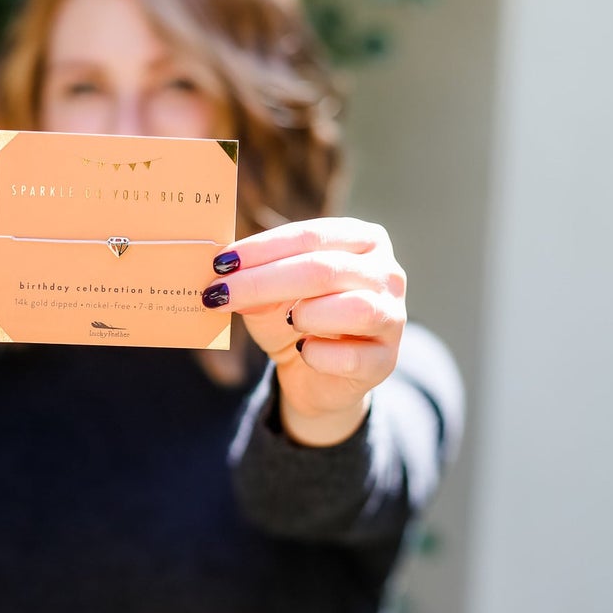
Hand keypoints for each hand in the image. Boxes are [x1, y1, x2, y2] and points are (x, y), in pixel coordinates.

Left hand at [202, 217, 406, 445]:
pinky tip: (303, 352)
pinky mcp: (385, 360)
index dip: (262, 249)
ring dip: (305, 315)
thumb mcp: (269, 295)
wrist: (317, 377)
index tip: (221, 263)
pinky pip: (350, 356)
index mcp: (362, 239)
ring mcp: (393, 316)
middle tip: (219, 294)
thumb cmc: (295, 321)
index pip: (309, 235)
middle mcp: (386, 272)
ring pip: (352, 308)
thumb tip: (227, 279)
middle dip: (263, 282)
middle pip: (323, 269)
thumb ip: (254, 281)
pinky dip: (317, 355)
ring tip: (285, 322)